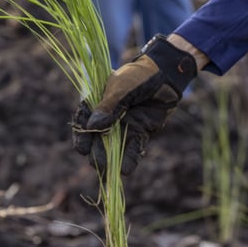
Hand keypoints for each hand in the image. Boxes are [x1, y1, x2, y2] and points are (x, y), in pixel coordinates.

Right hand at [71, 36, 198, 173]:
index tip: (82, 149)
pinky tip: (126, 170)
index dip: (81, 136)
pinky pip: (133, 148)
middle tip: (97, 164)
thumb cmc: (138, 76)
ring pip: (114, 146)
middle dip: (97, 152)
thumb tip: (92, 128)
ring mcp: (124, 125)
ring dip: (111, 159)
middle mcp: (109, 116)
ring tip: (109, 172)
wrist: (166, 74)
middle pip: (98, 138)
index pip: (84, 121)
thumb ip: (108, 107)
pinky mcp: (140, 131)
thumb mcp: (120, 88)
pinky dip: (129, 159)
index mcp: (98, 102)